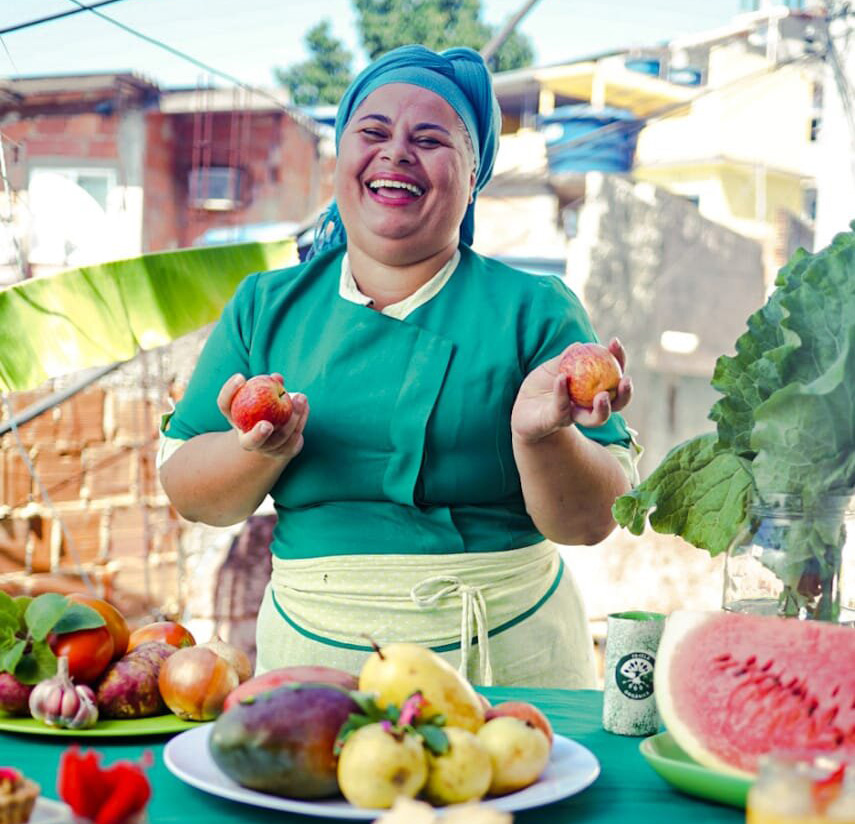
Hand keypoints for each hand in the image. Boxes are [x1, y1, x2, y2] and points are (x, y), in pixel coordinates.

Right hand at [217, 373, 308, 460]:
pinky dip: (301, 421)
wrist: (273, 436)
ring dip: (292, 419)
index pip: (225, 406)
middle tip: (267, 425)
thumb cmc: (264, 407)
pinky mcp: (285, 452)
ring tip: (301, 398)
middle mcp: (247, 440)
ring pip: (279, 440)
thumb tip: (277, 377)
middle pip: (249, 442)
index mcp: (235, 420)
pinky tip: (305, 406)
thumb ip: (267, 385)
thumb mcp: (262, 395)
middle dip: (257, 435)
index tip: (241, 376)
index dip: (229, 391)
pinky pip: (294, 439)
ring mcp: (267, 449)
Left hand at [511, 338, 632, 443]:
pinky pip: (561, 408)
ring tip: (602, 395)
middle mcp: (588, 407)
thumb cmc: (541, 387)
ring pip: (595, 418)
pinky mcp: (554, 421)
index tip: (614, 342)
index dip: (618, 359)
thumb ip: (566, 359)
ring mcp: (573, 417)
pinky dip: (562, 393)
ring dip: (603, 408)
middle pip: (615, 404)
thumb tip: (580, 345)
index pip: (613, 375)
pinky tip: (562, 378)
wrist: (521, 411)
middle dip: (625, 394)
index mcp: (593, 391)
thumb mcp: (552, 369)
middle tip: (625, 380)